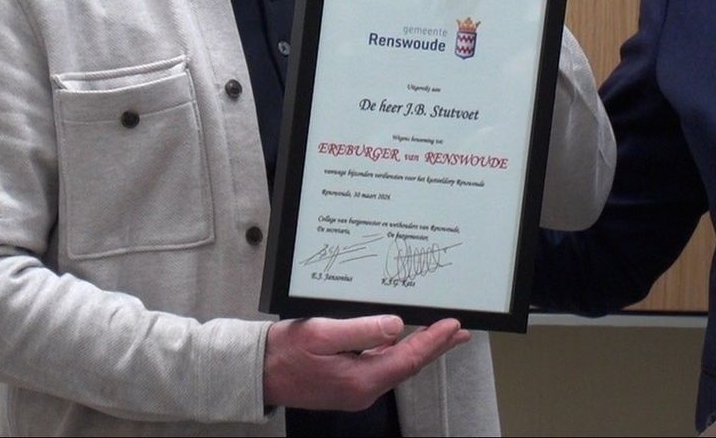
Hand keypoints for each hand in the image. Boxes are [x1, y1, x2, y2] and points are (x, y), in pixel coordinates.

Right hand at [263, 315, 469, 411]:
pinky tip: (402, 340)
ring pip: (396, 366)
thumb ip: (361, 330)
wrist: (257, 373)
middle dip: (435, 347)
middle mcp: (362, 390)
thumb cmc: (283, 353)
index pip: (409, 359)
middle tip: (458, 332)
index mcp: (360, 380)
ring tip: (440, 334)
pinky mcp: (347, 384)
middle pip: (408, 365)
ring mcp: (355, 390)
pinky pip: (381, 367)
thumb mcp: (321, 333)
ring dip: (419, 349)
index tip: (452, 325)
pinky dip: (398, 352)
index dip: (433, 342)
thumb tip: (396, 326)